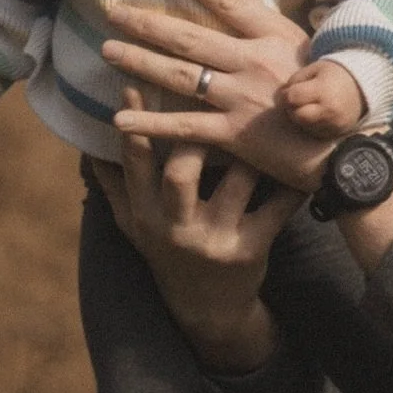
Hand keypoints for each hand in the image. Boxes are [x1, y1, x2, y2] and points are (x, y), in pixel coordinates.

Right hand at [91, 93, 301, 372]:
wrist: (207, 311)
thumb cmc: (168, 254)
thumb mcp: (135, 227)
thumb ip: (116, 186)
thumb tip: (88, 143)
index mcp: (145, 214)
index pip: (135, 161)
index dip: (135, 121)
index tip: (135, 81)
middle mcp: (176, 227)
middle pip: (181, 171)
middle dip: (197, 133)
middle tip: (215, 100)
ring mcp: (215, 239)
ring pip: (237, 181)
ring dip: (251, 149)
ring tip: (266, 116)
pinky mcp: (251, 250)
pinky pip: (277, 208)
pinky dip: (292, 183)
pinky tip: (303, 159)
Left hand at [100, 0, 328, 191]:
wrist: (347, 150)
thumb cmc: (337, 103)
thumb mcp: (314, 58)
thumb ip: (276, 42)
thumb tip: (247, 24)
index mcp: (275, 37)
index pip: (228, 1)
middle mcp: (254, 62)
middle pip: (189, 38)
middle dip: (147, 23)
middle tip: (113, 12)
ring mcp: (241, 98)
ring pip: (178, 76)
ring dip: (139, 62)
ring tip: (108, 52)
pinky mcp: (234, 134)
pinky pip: (182, 126)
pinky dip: (149, 122)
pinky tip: (119, 118)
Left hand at [283, 56, 366, 139]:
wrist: (363, 88)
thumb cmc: (334, 75)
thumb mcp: (315, 69)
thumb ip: (296, 80)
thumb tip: (282, 95)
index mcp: (323, 90)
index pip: (293, 98)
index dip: (286, 95)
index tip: (289, 91)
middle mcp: (329, 110)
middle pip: (297, 116)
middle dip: (292, 109)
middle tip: (296, 101)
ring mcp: (334, 124)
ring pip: (305, 127)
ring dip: (301, 118)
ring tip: (307, 106)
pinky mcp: (337, 133)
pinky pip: (315, 133)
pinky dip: (311, 125)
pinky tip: (316, 114)